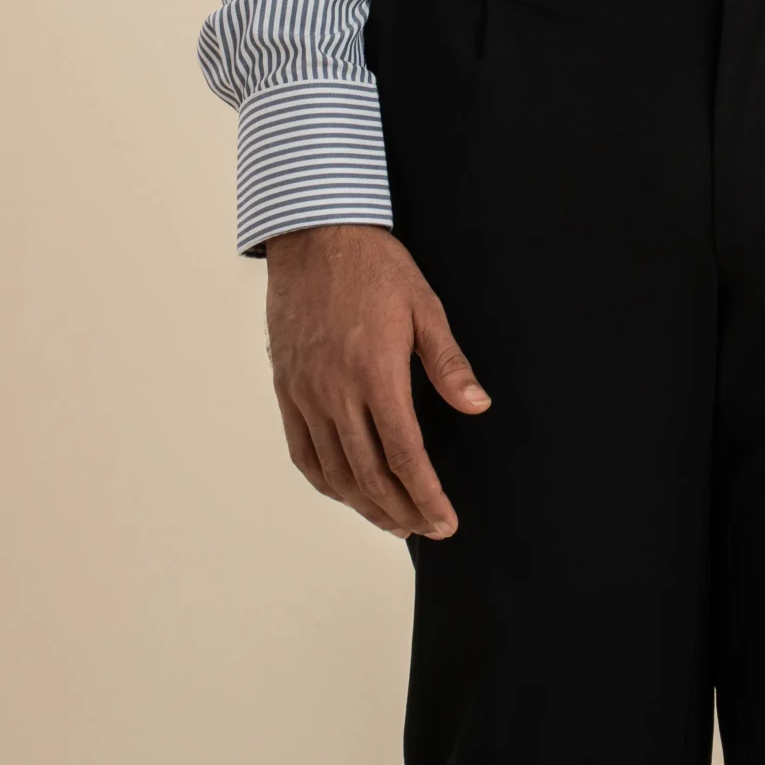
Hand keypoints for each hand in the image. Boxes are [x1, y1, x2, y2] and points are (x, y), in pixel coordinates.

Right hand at [263, 222, 490, 538]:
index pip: (404, 456)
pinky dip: (326, 483)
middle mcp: (336, 392)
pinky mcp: (286, 389)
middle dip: (403, 511)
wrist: (314, 235)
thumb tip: (477, 406)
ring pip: (334, 473)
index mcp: (375, 373)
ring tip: (394, 522)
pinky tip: (347, 492)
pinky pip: (302, 452)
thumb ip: (449, 363)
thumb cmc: (374, 266)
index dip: (426, 496)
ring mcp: (306, 393)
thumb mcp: (424, 305)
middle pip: (369, 475)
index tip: (445, 520)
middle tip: (428, 529)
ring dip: (365, 507)